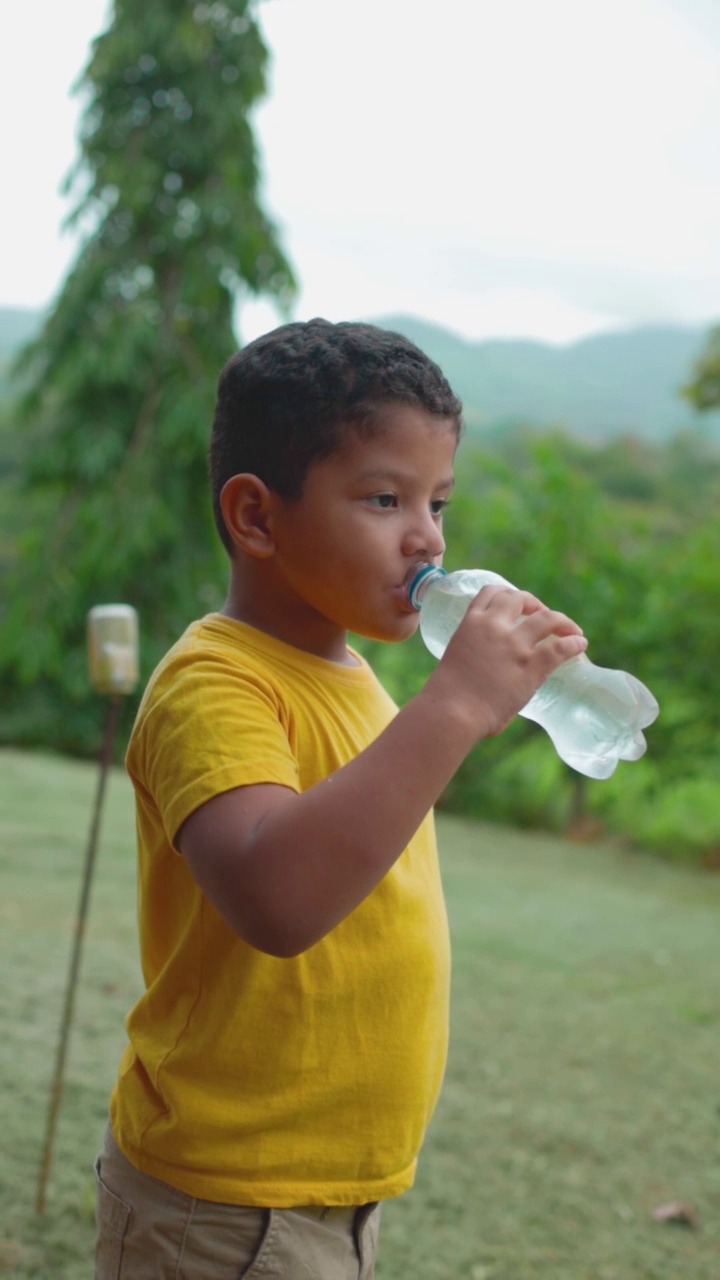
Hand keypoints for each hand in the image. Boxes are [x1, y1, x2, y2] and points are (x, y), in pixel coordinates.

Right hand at [428, 584, 587, 738]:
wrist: (451, 712)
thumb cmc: (447, 697)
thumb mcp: (457, 658)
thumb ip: (475, 654)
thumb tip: (490, 672)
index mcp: (471, 623)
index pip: (491, 592)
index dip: (507, 594)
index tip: (517, 605)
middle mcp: (494, 626)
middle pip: (520, 598)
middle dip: (535, 604)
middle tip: (543, 616)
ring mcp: (514, 645)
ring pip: (547, 618)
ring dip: (562, 621)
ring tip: (572, 630)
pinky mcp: (531, 665)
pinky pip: (560, 647)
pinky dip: (573, 643)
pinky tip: (580, 645)